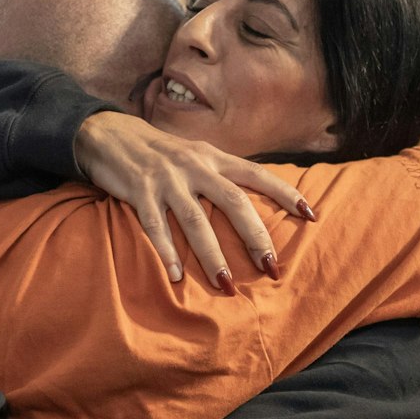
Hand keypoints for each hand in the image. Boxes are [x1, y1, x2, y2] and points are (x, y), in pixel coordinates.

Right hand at [72, 112, 312, 287]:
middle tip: (271, 267)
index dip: (285, 193)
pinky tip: (177, 277)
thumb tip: (256, 202)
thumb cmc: (160, 153)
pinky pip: (154, 226)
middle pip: (233, 201)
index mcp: (213, 158)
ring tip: (225, 284)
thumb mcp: (196, 155)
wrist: (109, 133)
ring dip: (212, 255)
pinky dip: (166, 253)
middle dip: (254, 236)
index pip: (257, 175)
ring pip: (196, 220)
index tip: (310, 215)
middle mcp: (194, 167)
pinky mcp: (139, 192)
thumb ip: (222, 175)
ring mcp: (166, 180)